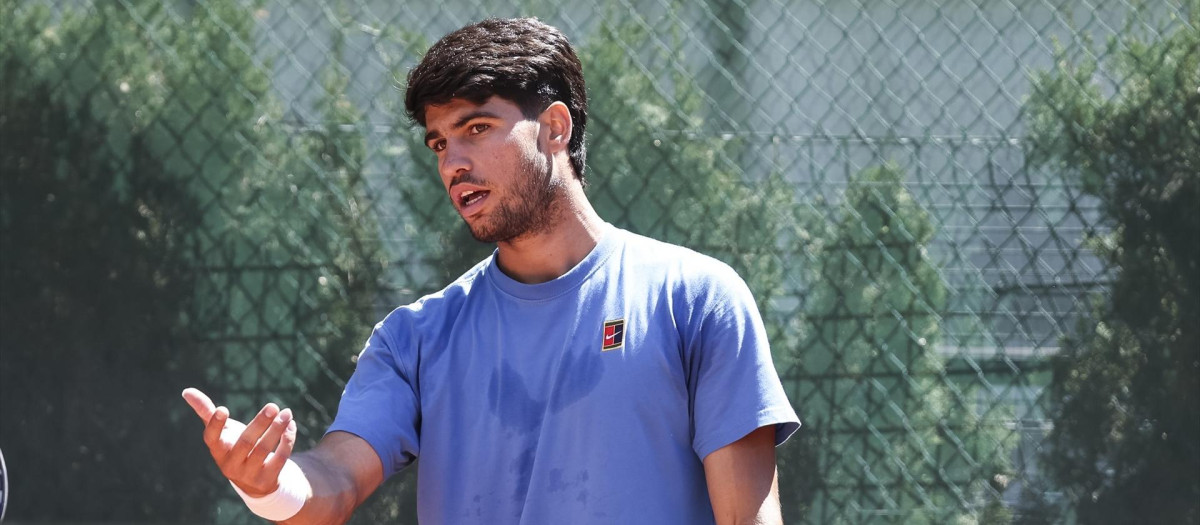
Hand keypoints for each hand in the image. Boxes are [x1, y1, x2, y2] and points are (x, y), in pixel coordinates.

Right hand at [182, 388, 297, 497]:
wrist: (255, 483)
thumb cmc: (234, 448)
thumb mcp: (222, 432)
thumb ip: (206, 411)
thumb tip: (186, 391)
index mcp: (217, 451)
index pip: (212, 439)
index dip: (216, 425)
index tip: (223, 409)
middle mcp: (230, 465)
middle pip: (245, 442)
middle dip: (260, 423)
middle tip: (272, 405)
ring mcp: (249, 474)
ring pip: (264, 450)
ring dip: (277, 429)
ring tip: (287, 413)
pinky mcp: (268, 479)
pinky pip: (279, 458)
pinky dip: (287, 440)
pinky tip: (291, 425)